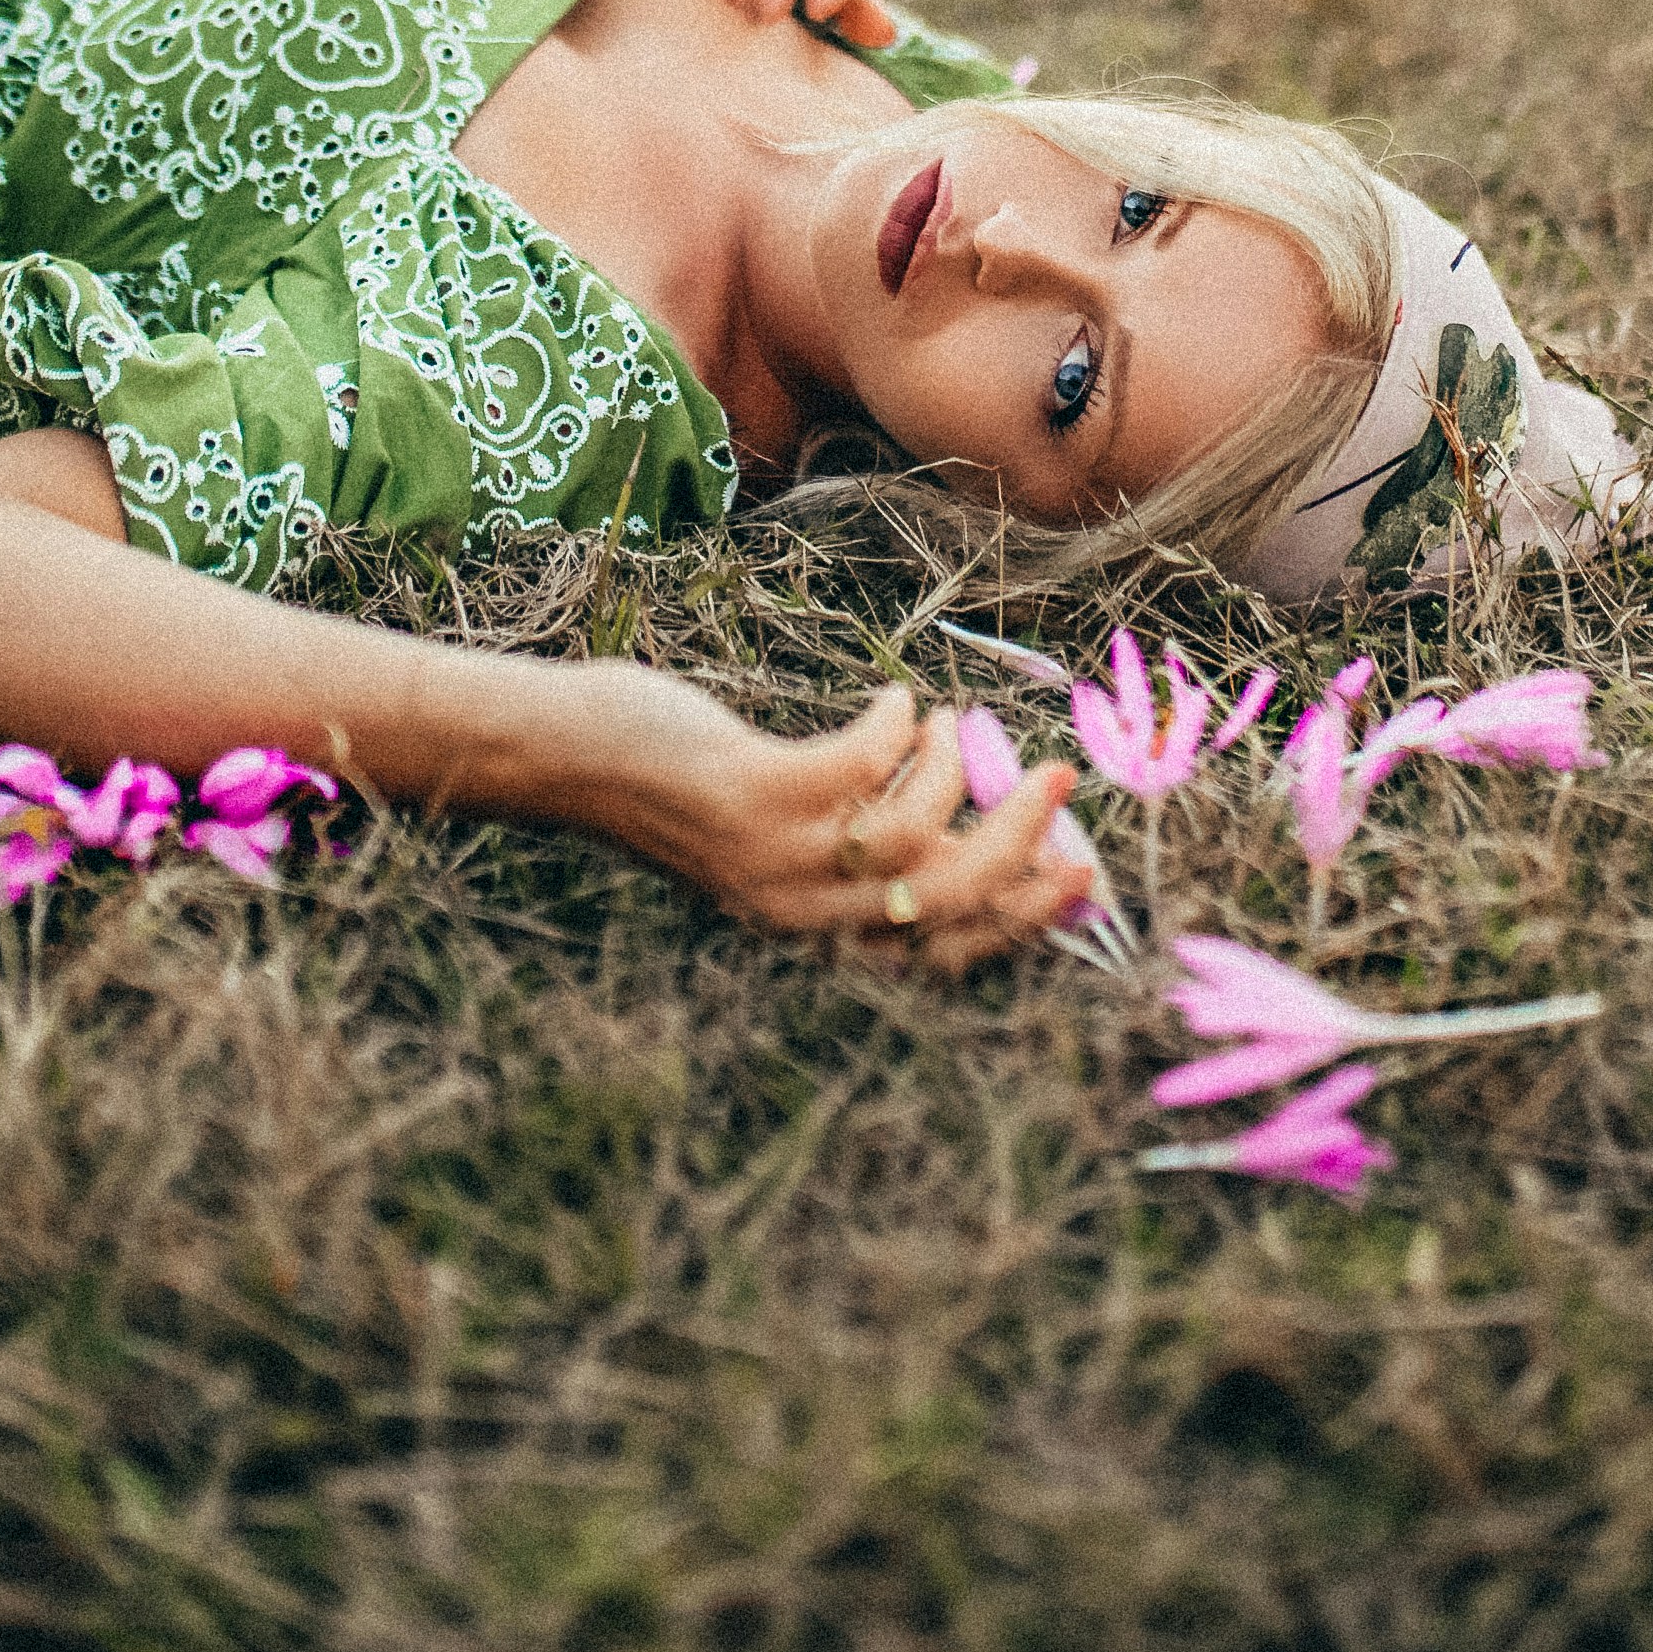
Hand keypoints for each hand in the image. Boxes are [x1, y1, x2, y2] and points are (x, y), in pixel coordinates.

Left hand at [565, 671, 1081, 971]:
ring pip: (914, 832)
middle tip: (1054, 776)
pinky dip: (898, 725)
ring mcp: (777, 856)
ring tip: (947, 723)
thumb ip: (873, 842)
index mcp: (817, 931)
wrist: (572, 759)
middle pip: (947, 896)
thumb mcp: (788, 838)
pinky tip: (894, 702)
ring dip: (952, 768)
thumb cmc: (688, 790)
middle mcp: (801, 911)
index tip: (1080, 867)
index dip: (1024, 914)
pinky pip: (865, 762)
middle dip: (1019, 842)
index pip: (945, 950)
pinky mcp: (757, 794)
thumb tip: (983, 824)